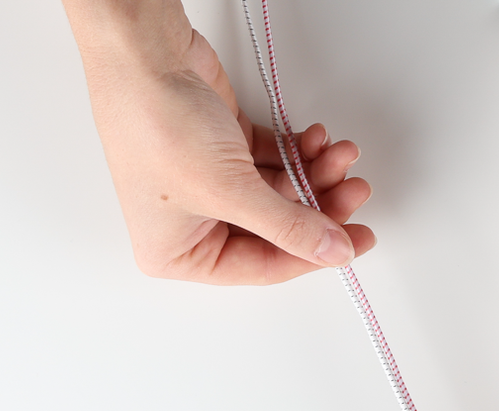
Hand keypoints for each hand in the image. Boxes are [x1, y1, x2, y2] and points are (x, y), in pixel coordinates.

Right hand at [67, 5, 374, 284]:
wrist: (143, 54)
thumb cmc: (156, 125)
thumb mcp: (230, 191)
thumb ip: (289, 226)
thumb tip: (334, 252)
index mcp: (177, 254)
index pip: (262, 267)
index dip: (312, 256)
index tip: (355, 244)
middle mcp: (192, 224)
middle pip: (276, 230)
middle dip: (319, 207)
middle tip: (355, 192)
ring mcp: (209, 184)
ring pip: (279, 193)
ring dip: (315, 174)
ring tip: (340, 155)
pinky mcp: (224, 150)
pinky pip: (274, 163)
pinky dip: (299, 153)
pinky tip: (317, 141)